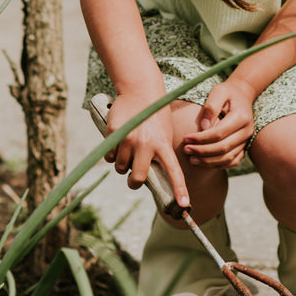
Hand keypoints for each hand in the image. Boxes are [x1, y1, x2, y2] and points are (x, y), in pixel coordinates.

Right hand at [104, 93, 189, 208]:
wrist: (140, 89)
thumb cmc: (155, 114)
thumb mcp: (165, 132)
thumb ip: (160, 153)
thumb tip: (152, 175)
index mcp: (163, 144)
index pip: (173, 171)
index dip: (179, 189)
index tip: (184, 206)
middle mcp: (146, 144)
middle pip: (138, 178)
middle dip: (134, 181)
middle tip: (135, 177)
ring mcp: (129, 139)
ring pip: (121, 168)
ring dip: (123, 164)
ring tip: (129, 148)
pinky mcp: (114, 133)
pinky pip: (110, 156)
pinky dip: (112, 154)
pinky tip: (119, 141)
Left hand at [182, 78, 256, 168]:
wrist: (242, 94)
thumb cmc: (227, 92)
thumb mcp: (219, 91)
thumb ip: (210, 107)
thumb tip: (203, 128)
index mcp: (241, 117)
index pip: (219, 133)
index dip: (201, 139)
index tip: (186, 138)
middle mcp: (247, 131)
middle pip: (223, 148)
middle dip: (202, 151)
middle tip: (186, 150)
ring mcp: (246, 141)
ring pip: (227, 158)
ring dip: (208, 161)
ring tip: (192, 159)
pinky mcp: (244, 147)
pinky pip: (232, 161)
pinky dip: (218, 164)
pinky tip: (204, 162)